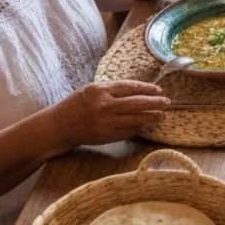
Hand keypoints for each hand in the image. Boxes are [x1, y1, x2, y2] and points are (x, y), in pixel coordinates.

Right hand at [49, 81, 170, 148]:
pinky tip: (145, 125)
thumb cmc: (76, 105)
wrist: (58, 127)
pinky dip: (138, 128)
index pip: (130, 88)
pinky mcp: (105, 136)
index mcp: (100, 91)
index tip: (158, 90)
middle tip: (167, 102)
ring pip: (135, 120)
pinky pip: (127, 132)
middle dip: (155, 103)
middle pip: (136, 104)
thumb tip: (139, 91)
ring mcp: (105, 123)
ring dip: (150, 118)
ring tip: (160, 115)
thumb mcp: (92, 90)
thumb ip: (113, 90)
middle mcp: (103, 106)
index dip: (147, 89)